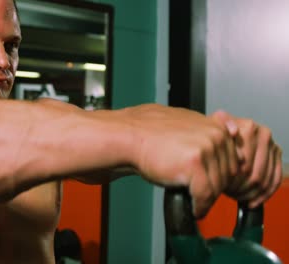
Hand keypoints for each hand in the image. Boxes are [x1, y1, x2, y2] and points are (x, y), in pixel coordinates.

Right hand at [121, 104, 239, 217]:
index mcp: (216, 127)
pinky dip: (200, 206)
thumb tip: (230, 132)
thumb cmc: (150, 133)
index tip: (208, 185)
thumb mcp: (185, 125)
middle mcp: (215, 136)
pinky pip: (205, 194)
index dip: (219, 177)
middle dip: (214, 188)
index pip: (232, 161)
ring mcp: (206, 149)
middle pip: (228, 175)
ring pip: (217, 187)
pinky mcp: (194, 164)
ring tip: (196, 203)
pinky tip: (194, 208)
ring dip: (207, 200)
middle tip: (200, 196)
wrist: (129, 136)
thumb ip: (208, 131)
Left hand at [211, 111, 282, 207]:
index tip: (224, 189)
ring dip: (251, 193)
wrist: (223, 133)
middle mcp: (263, 134)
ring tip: (238, 197)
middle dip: (241, 189)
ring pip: (265, 179)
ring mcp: (272, 145)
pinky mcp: (277, 154)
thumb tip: (233, 131)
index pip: (244, 165)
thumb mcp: (211, 130)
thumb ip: (219, 127)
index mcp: (248, 128)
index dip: (232, 181)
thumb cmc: (214, 136)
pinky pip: (275, 178)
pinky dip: (265, 194)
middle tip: (230, 194)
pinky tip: (252, 201)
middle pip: (255, 173)